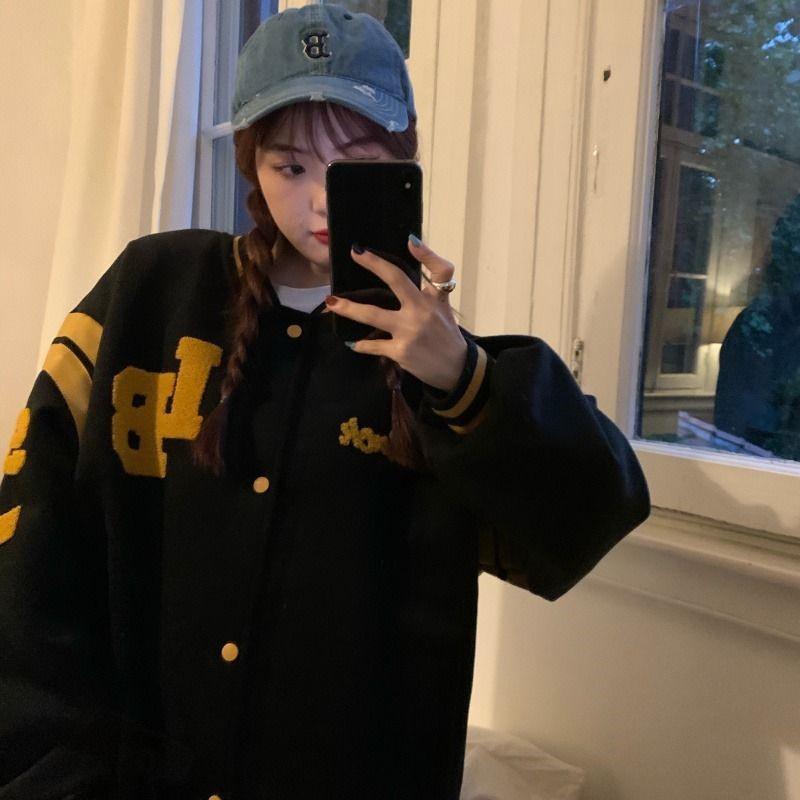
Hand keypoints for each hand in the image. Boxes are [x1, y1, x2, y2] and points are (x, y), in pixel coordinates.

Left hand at [324, 238, 467, 392]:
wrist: (457, 370)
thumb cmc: (447, 336)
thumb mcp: (444, 309)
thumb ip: (429, 291)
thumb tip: (408, 271)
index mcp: (435, 299)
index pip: (439, 270)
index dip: (427, 254)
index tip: (410, 241)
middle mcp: (422, 311)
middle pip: (397, 281)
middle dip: (374, 264)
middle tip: (356, 252)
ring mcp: (410, 331)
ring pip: (373, 315)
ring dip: (349, 308)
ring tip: (331, 303)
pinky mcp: (400, 351)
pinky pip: (373, 345)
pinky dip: (361, 344)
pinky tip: (353, 343)